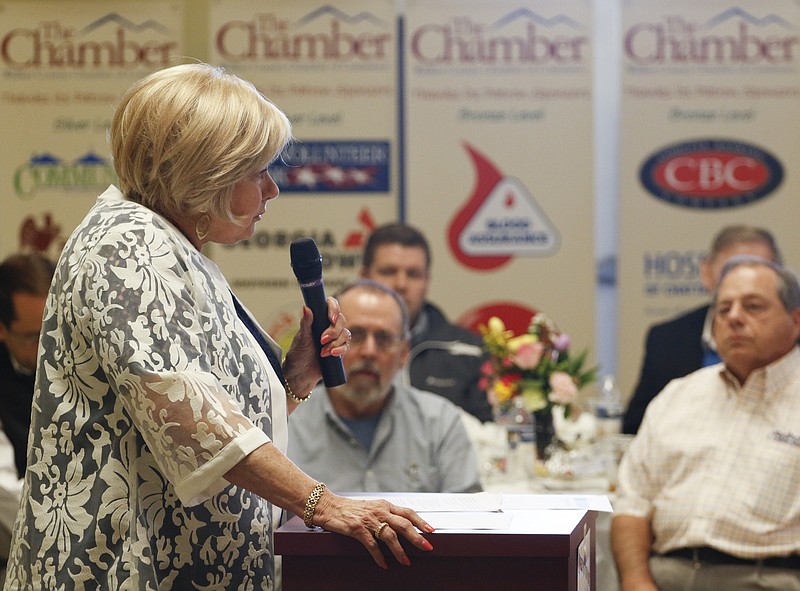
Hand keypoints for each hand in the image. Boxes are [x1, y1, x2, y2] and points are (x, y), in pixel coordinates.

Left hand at [283, 296, 349, 392]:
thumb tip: (306, 308)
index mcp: (319, 319)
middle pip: (341, 320)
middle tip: (321, 340)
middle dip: (333, 331)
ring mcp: (335, 338)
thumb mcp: (301, 338)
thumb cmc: (298, 354)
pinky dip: (340, 350)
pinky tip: (331, 355)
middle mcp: (329, 326)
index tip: (331, 319)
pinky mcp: (339, 350)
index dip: (334, 309)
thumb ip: (305, 323)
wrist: (300, 374)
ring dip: (335, 343)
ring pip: (345, 334)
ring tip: (322, 352)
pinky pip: (346, 346)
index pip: (332, 305)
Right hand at [313, 492, 434, 568]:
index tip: (431, 530)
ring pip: (390, 536)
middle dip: (417, 537)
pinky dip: (380, 557)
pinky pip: (372, 545)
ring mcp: (369, 520)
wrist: (329, 507)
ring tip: (406, 562)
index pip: (408, 512)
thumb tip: (402, 525)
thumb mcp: (372, 507)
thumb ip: (386, 514)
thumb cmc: (351, 509)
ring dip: (400, 551)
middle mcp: (379, 511)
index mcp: (384, 505)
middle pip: (403, 524)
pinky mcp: (357, 529)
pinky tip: (384, 564)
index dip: (420, 521)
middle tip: (427, 547)